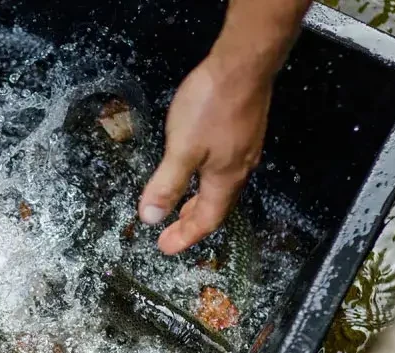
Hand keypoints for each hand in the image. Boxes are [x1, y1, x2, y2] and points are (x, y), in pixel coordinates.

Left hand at [138, 54, 271, 254]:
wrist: (244, 64)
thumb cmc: (212, 105)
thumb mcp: (181, 149)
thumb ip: (166, 184)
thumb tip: (149, 218)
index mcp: (225, 180)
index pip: (205, 220)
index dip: (185, 236)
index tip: (165, 247)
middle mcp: (240, 169)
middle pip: (216, 206)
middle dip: (192, 222)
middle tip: (172, 232)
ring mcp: (244, 149)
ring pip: (221, 187)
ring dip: (201, 201)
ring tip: (183, 207)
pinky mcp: (244, 131)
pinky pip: (226, 168)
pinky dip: (208, 180)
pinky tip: (200, 169)